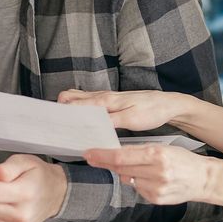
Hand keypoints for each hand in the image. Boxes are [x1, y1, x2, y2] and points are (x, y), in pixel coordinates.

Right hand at [58, 89, 188, 130]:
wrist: (168, 104)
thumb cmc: (152, 111)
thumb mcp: (132, 119)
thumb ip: (110, 121)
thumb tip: (89, 125)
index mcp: (105, 101)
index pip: (74, 104)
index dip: (62, 113)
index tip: (54, 124)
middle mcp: (103, 96)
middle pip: (70, 97)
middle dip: (60, 109)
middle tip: (57, 125)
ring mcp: (106, 97)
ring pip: (78, 98)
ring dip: (69, 108)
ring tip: (65, 124)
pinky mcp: (111, 101)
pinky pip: (88, 102)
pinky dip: (80, 108)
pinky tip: (81, 120)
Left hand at [84, 145, 211, 204]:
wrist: (203, 179)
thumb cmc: (183, 160)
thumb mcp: (163, 148)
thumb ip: (140, 152)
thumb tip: (116, 155)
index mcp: (157, 155)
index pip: (121, 157)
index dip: (102, 155)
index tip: (89, 153)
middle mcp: (156, 172)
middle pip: (120, 169)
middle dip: (105, 163)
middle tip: (92, 157)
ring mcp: (155, 188)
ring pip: (127, 179)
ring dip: (125, 173)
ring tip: (140, 168)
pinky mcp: (155, 199)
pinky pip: (137, 189)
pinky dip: (138, 182)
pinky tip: (150, 179)